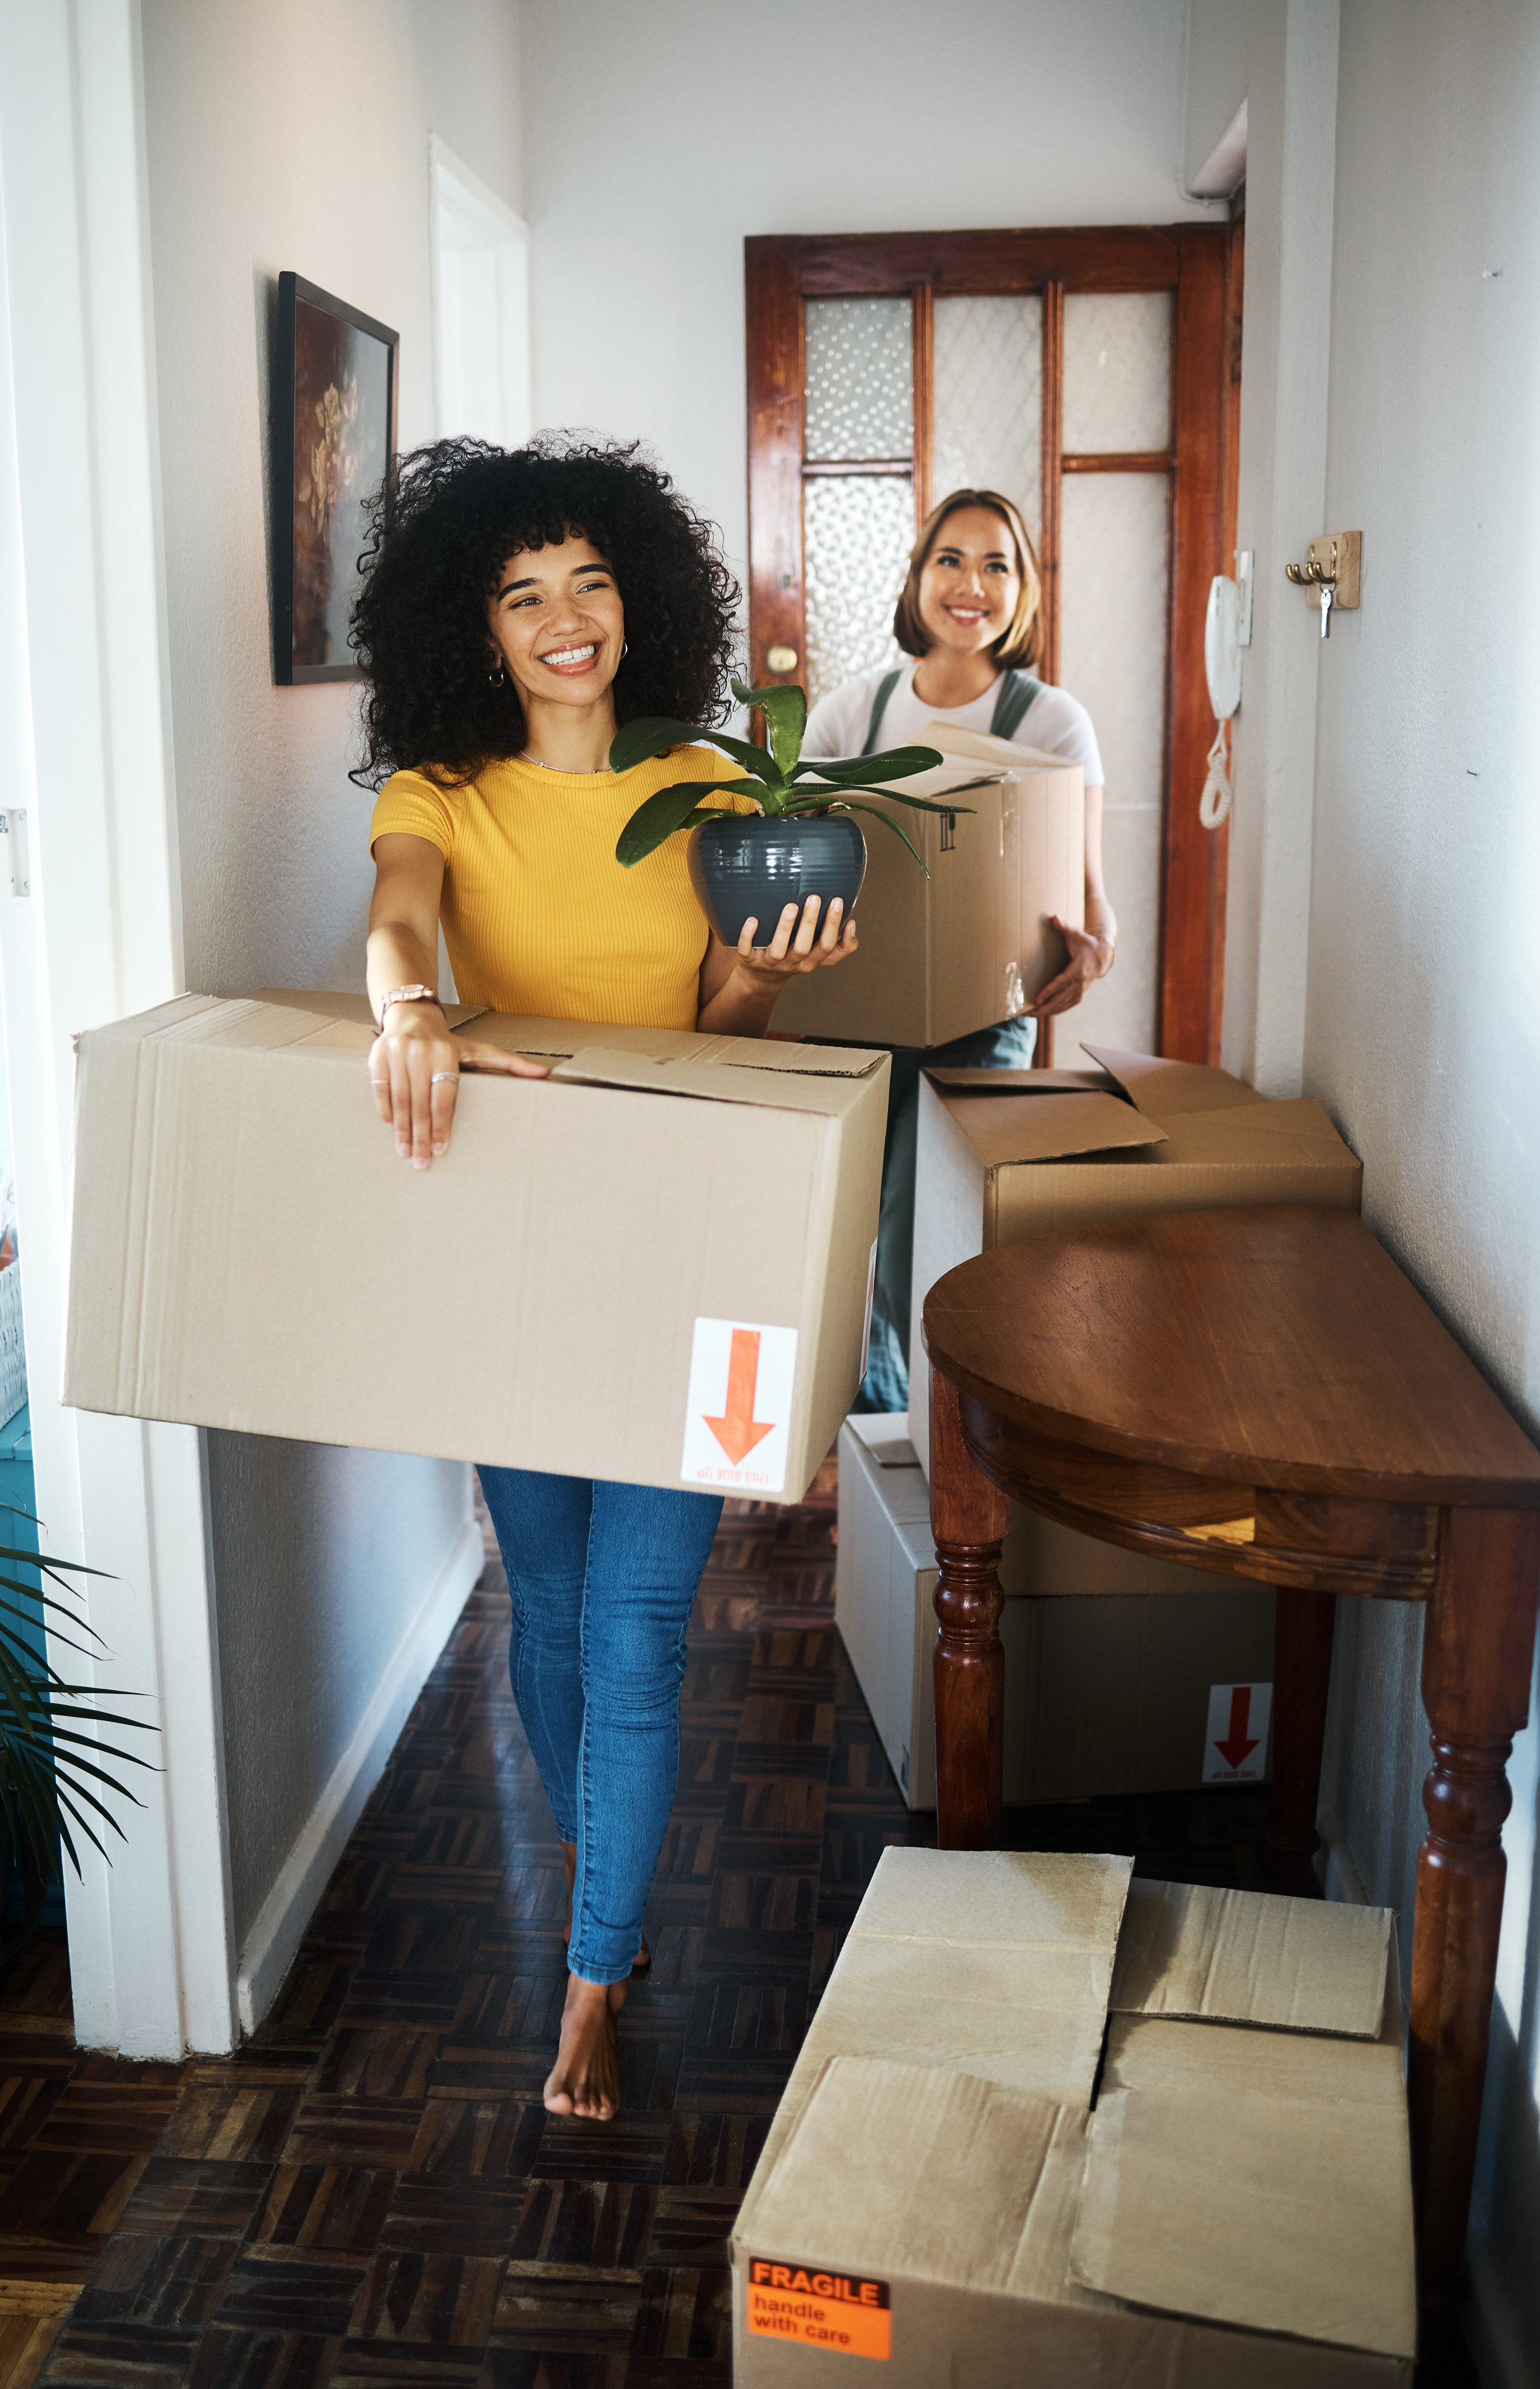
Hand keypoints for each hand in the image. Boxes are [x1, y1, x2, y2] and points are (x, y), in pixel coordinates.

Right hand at [369, 1002, 547, 1168]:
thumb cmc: (448, 1042)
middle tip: (420, 1162)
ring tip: (405, 1152)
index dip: (441, 1126)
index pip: (443, 1098)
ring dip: (401, 1129)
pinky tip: (391, 1128)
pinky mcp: (377, 1056)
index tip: (441, 1149)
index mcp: (445, 1054)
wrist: (412, 1015)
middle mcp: (419, 1052)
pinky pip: (380, 1088)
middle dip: (420, 1136)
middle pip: (421, 1103)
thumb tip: (544, 1074)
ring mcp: (396, 1053)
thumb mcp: (479, 1050)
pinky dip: (385, 1110)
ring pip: (399, 1099)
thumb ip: (509, 1063)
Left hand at [732, 895, 857, 987]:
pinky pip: (747, 950)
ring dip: (785, 928)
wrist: (759, 978)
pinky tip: (752, 919)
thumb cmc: (793, 957)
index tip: (837, 901)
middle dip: (809, 923)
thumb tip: (852, 924)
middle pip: (803, 947)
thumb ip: (840, 945)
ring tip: (791, 906)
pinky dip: (749, 936)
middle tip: (814, 897)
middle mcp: (791, 963)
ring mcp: (769, 963)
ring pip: (778, 950)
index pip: (826, 947)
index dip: (833, 926)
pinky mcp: (748, 961)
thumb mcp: (817, 955)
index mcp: (810, 961)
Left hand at [1031, 915, 1115, 1018]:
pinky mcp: (1079, 996)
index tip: (1037, 999)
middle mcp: (1079, 984)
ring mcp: (1080, 992)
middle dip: (1043, 1007)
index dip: (1049, 992)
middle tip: (1028, 1013)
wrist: (1102, 956)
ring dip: (1046, 1012)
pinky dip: (1054, 1011)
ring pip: (1062, 1006)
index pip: (1061, 983)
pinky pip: (1065, 1007)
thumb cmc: (1085, 944)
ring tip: (1030, 1015)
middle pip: (1060, 999)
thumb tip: (1054, 918)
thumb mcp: (1076, 934)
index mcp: (1078, 970)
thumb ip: (1064, 927)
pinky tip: (1042, 1014)